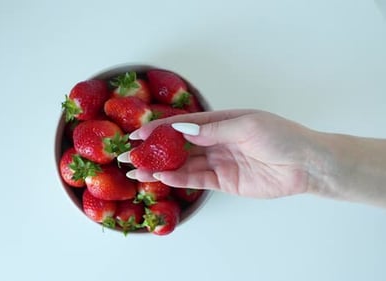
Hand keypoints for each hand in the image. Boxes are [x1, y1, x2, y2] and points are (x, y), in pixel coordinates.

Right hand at [120, 110, 317, 197]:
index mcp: (219, 122)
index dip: (159, 128)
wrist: (306, 164)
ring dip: (159, 167)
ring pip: (182, 165)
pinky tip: (161, 177)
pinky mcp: (223, 181)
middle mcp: (214, 141)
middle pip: (177, 146)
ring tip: (136, 170)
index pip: (182, 124)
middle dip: (153, 150)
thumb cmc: (281, 136)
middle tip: (129, 154)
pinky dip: (178, 179)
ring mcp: (217, 161)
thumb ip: (212, 129)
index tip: (138, 133)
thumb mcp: (247, 125)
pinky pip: (196, 180)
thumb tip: (181, 128)